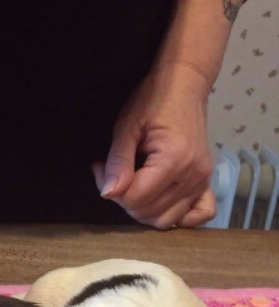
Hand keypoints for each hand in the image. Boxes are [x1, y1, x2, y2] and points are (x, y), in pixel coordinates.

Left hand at [94, 62, 216, 228]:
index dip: (111, 190)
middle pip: (148, 213)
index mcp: (174, 160)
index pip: (135, 199)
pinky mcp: (205, 183)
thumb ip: (118, 162)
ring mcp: (202, 182)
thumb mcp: (127, 127)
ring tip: (134, 184)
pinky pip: (198, 215)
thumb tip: (108, 194)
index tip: (101, 167)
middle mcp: (192, 176)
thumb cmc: (153, 100)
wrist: (185, 85)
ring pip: (165, 220)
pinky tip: (160, 203)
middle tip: (115, 174)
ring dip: (142, 210)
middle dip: (123, 199)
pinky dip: (179, 218)